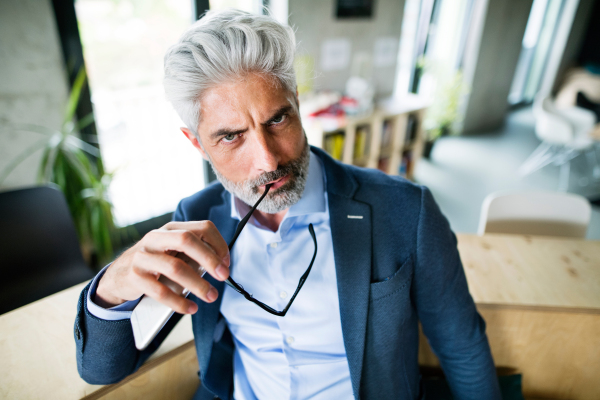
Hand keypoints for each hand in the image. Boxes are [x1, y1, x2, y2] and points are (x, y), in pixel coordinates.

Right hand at [95, 221, 229, 313]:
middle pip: (187, 241)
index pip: (202, 227)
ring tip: (211, 296)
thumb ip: (194, 254)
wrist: (119, 276)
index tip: (226, 263)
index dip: (218, 244)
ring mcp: (143, 256)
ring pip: (175, 267)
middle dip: (209, 259)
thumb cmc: (156, 264)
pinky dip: (179, 302)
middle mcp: (156, 238)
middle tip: (224, 276)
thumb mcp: (174, 252)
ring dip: (198, 284)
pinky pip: (160, 291)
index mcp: (171, 229)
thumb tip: (221, 265)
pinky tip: (191, 308)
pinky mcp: (134, 276)